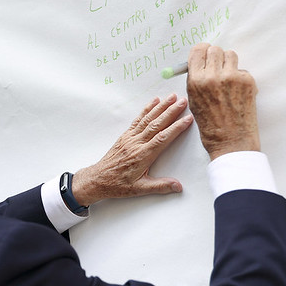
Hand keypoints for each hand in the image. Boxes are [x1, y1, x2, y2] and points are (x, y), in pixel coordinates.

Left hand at [72, 95, 192, 204]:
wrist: (98, 179)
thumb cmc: (119, 185)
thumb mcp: (140, 189)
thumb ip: (160, 186)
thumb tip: (178, 186)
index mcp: (143, 155)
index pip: (163, 138)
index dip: (176, 127)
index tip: (188, 119)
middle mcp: (137, 143)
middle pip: (157, 124)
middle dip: (171, 111)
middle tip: (183, 101)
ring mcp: (130, 137)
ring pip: (148, 119)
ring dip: (161, 106)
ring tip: (172, 97)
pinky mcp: (126, 135)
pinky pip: (138, 119)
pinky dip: (147, 109)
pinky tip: (154, 102)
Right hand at [186, 43, 260, 159]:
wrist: (231, 141)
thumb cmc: (211, 125)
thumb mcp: (194, 101)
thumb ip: (196, 81)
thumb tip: (201, 64)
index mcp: (196, 81)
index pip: (198, 51)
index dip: (202, 50)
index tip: (205, 52)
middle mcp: (212, 77)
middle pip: (215, 49)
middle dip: (216, 56)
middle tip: (218, 66)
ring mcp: (231, 78)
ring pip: (231, 55)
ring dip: (229, 63)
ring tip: (229, 78)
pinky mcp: (247, 81)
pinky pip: (242, 70)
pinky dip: (240, 77)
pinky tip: (238, 92)